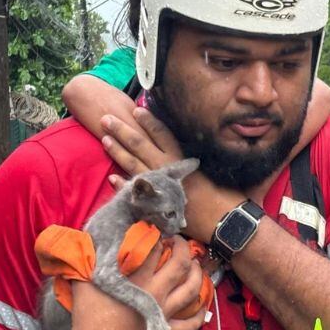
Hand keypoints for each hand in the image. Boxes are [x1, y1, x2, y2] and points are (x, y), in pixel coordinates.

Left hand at [103, 110, 245, 240]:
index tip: (136, 109)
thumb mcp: (212, 169)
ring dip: (116, 150)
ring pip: (132, 163)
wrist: (224, 220)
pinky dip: (122, 184)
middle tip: (106, 118)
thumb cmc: (224, 194)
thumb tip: (187, 149)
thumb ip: (195, 160)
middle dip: (122, 130)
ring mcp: (158, 184)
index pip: (161, 133)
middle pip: (139, 144)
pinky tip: (111, 177)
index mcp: (181, 157)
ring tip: (104, 138)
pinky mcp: (155, 203)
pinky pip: (133, 191)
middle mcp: (167, 167)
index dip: (148, 121)